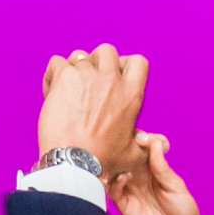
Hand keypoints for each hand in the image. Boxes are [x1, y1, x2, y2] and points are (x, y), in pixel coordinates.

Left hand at [38, 44, 147, 179]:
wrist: (73, 163)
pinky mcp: (64, 77)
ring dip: (74, 69)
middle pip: (107, 51)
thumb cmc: (102, 161)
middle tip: (89, 83)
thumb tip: (160, 143)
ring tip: (68, 90)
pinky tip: (52, 92)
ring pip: (79, 55)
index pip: (138, 62)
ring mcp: (87, 76)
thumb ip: (145, 145)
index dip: (125, 66)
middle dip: (97, 62)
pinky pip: (56, 63)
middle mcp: (111, 80)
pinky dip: (53, 75)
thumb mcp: (132, 155)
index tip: (116, 78)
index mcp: (131, 94)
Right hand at [108, 134, 204, 214]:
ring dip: (113, 163)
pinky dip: (115, 182)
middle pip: (124, 156)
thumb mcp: (175, 185)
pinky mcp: (125, 206)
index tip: (141, 136)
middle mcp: (139, 176)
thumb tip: (153, 141)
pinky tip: (123, 177)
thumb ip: (161, 166)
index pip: (141, 147)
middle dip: (121, 147)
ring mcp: (130, 190)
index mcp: (153, 168)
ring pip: (114, 171)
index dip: (139, 138)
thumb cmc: (183, 211)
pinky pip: (113, 191)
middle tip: (121, 141)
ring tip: (118, 157)